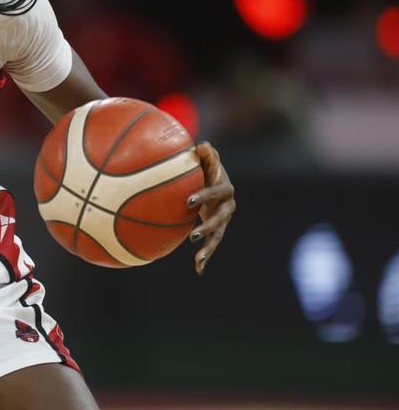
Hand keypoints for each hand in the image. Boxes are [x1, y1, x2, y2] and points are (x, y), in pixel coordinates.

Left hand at [186, 142, 235, 274]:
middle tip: (192, 234)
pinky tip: (198, 270)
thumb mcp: (204, 159)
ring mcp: (224, 218)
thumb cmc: (204, 165)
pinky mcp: (218, 228)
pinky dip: (206, 256)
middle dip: (208, 226)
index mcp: (224, 187)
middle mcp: (228, 205)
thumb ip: (205, 153)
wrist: (211, 177)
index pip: (217, 191)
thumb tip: (202, 146)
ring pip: (219, 235)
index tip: (189, 202)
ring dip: (209, 247)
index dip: (206, 195)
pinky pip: (213, 243)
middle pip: (221, 217)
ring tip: (198, 259)